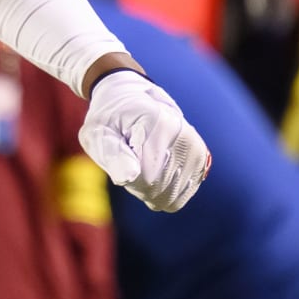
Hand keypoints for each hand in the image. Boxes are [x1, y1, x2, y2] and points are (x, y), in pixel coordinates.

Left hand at [80, 69, 210, 211]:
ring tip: (140, 159)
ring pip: (169, 197)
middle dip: (136, 183)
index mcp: (161, 125)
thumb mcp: (97, 131)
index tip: (121, 150)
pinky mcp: (201, 164)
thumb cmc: (109, 119)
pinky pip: (177, 198)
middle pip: (159, 190)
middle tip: (128, 156)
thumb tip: (127, 178)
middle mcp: (185, 139)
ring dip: (149, 188)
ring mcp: (196, 152)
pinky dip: (161, 190)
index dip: (126, 173)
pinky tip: (154, 167)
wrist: (129, 101)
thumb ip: (110, 154)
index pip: (146, 178)